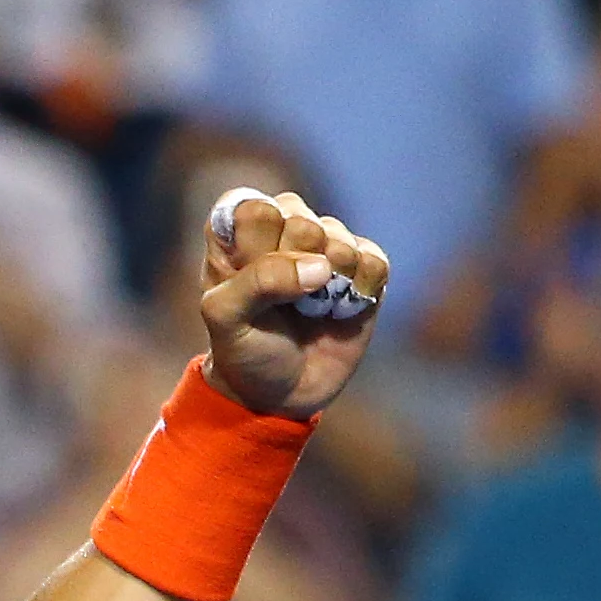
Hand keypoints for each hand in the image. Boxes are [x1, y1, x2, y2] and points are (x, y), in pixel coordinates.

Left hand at [199, 189, 390, 419]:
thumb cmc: (243, 349)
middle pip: (300, 220)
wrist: (281, 393)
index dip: (255, 248)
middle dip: (291, 267)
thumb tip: (321, 267)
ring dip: (327, 282)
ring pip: (338, 236)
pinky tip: (342, 309)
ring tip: (310, 309)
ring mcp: (325, 247)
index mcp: (236, 233)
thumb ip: (258, 281)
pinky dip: (362, 288)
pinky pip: (374, 260)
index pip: (254, 208)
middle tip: (282, 303)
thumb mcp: (225, 318)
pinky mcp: (362, 270)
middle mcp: (281, 230)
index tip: (247, 282)